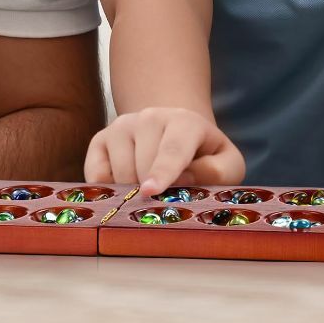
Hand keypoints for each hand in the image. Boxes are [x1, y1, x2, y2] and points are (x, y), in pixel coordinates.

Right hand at [83, 108, 243, 195]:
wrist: (174, 133)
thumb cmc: (204, 155)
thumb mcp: (227, 163)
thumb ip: (218, 172)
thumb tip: (184, 180)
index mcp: (185, 121)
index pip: (173, 149)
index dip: (162, 171)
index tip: (150, 191)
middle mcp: (150, 117)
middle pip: (144, 166)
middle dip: (152, 193)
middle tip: (163, 205)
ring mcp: (122, 125)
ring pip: (120, 171)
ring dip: (132, 193)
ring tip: (149, 193)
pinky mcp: (100, 139)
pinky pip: (96, 174)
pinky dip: (106, 190)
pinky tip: (124, 191)